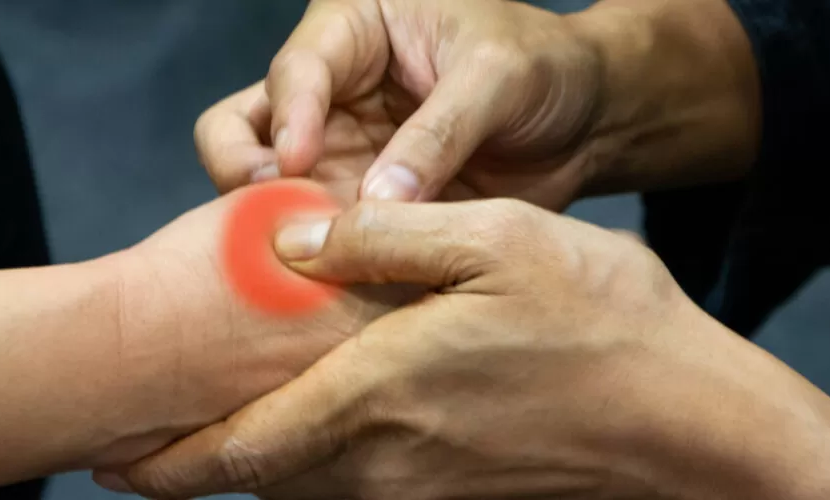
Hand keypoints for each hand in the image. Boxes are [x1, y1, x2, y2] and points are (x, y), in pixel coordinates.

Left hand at [97, 199, 829, 498]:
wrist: (696, 426)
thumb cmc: (607, 324)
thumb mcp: (497, 240)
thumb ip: (386, 235)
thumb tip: (291, 235)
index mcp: (378, 394)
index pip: (238, 452)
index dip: (163, 464)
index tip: (107, 460)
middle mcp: (385, 460)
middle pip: (258, 480)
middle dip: (192, 468)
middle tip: (138, 444)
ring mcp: (421, 488)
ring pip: (305, 489)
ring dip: (250, 465)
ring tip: (212, 433)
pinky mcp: (455, 496)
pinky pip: (357, 489)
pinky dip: (311, 467)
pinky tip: (319, 426)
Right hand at [196, 0, 760, 209]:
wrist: (586, 122)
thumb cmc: (543, 69)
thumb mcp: (497, 79)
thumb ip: (437, 134)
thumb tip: (375, 203)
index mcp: (353, 31)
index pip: (296, 70)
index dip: (290, 118)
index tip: (297, 164)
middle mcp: (329, 95)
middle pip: (243, 130)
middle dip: (247, 173)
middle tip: (277, 213)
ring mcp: (337, 155)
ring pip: (264, 191)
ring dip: (277, 226)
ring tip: (309, 256)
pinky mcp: (358, 208)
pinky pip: (320, 237)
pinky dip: (322, 261)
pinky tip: (339, 286)